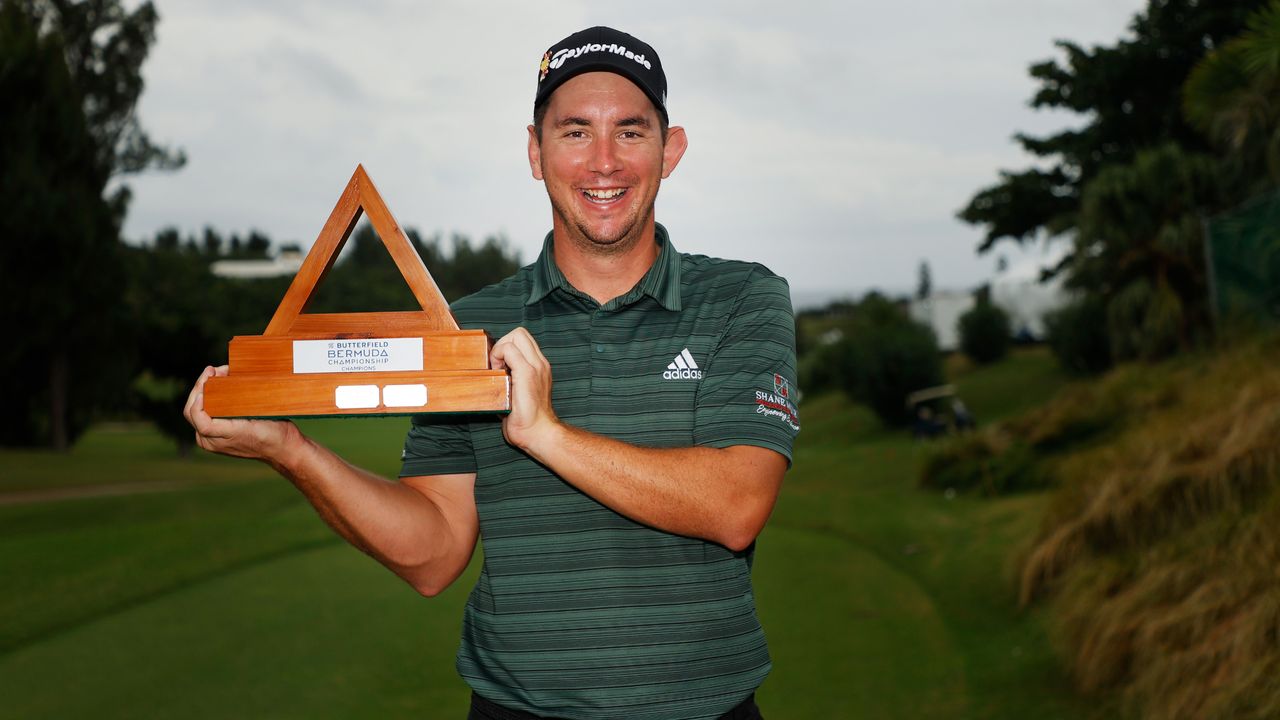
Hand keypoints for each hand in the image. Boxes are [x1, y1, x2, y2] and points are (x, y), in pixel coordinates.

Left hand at [183, 365, 300, 463]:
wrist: (283, 448)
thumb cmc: (274, 434)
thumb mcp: (258, 420)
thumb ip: (237, 408)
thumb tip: (226, 380)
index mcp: (217, 439)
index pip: (196, 415)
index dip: (198, 397)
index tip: (209, 380)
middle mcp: (210, 442)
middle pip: (191, 411)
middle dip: (201, 387)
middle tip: (213, 370)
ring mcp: (211, 440)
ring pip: (195, 413)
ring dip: (204, 391)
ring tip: (218, 375)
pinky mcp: (216, 436)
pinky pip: (204, 416)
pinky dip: (208, 400)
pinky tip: (219, 387)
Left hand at [489, 328, 559, 452]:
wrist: (538, 433)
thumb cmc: (526, 419)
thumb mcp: (518, 393)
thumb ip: (510, 380)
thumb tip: (492, 374)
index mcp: (539, 367)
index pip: (522, 340)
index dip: (506, 347)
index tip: (498, 366)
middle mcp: (540, 363)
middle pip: (520, 333)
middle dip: (503, 343)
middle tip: (496, 365)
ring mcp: (536, 367)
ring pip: (516, 336)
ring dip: (501, 349)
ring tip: (498, 370)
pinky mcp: (527, 373)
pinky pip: (510, 350)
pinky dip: (498, 357)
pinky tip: (497, 374)